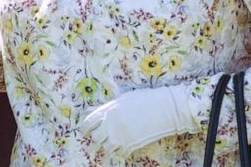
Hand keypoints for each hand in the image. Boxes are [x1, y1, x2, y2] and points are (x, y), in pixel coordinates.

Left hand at [79, 86, 197, 155]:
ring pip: (106, 147)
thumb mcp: (123, 99)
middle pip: (95, 137)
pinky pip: (119, 153)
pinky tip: (125, 144)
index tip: (86, 131)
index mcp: (108, 110)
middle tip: (102, 136)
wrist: (165, 108)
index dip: (85, 128)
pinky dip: (120, 150)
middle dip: (97, 137)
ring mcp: (121, 136)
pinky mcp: (131, 145)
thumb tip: (92, 111)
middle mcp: (111, 124)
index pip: (87, 122)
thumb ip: (107, 107)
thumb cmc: (145, 99)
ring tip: (116, 139)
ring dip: (109, 144)